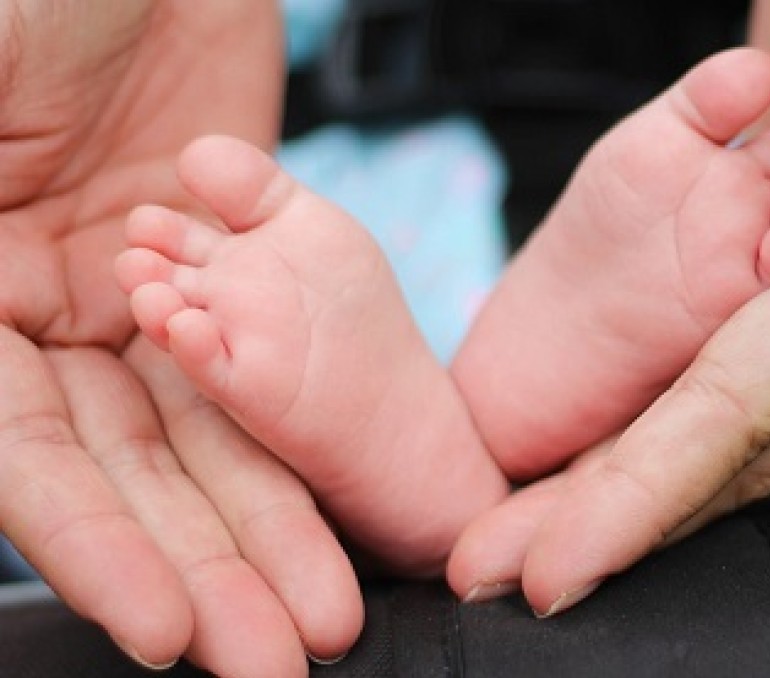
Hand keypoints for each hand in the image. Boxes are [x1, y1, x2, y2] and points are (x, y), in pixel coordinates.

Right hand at [0, 2, 361, 672]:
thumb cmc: (44, 5)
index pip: (29, 456)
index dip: (93, 546)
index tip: (166, 631)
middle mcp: (51, 317)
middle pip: (134, 471)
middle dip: (205, 567)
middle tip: (275, 659)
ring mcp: (148, 298)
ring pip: (214, 435)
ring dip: (267, 527)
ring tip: (325, 616)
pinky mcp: (235, 270)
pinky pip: (272, 361)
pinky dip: (300, 430)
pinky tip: (344, 505)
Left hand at [447, 0, 769, 613]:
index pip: (748, 406)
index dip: (650, 496)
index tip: (554, 569)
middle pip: (704, 443)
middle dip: (597, 519)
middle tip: (485, 575)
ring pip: (687, 417)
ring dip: (596, 482)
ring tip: (501, 538)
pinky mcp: (749, 269)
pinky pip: (684, 366)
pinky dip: (624, 423)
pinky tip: (563, 455)